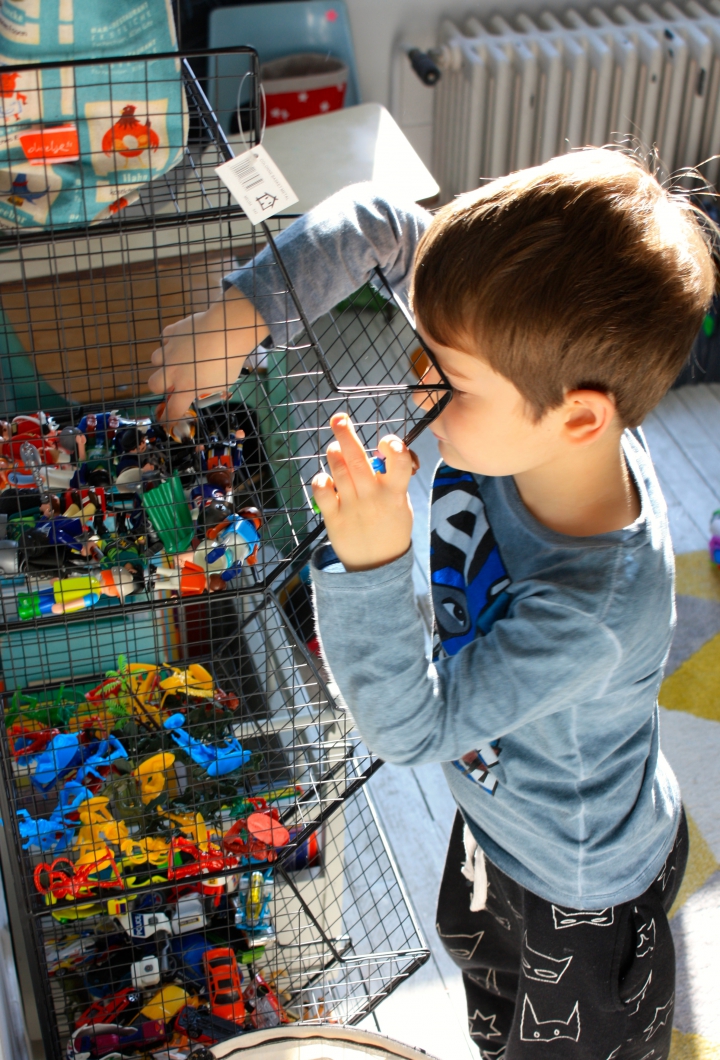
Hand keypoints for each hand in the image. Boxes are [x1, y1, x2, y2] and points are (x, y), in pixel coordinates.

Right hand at [147, 288, 266, 424]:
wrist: (228, 329)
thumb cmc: (230, 359)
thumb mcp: (223, 382)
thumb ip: (209, 387)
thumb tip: (204, 388)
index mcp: (188, 387)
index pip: (173, 409)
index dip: (170, 417)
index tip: (170, 420)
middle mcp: (174, 370)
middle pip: (153, 384)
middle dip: (160, 386)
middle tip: (171, 382)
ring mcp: (171, 350)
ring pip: (155, 359)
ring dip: (164, 362)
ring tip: (178, 359)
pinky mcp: (173, 332)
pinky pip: (166, 338)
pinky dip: (172, 340)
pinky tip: (183, 340)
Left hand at [312, 413, 415, 571]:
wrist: (377, 567)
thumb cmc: (391, 528)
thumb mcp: (402, 504)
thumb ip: (393, 479)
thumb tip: (381, 451)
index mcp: (395, 493)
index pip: (400, 462)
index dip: (394, 445)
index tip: (386, 442)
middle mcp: (372, 497)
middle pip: (357, 459)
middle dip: (346, 434)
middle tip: (339, 418)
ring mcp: (351, 507)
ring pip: (338, 470)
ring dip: (334, 453)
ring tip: (335, 449)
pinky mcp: (333, 518)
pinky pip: (322, 491)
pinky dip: (321, 480)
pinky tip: (326, 480)